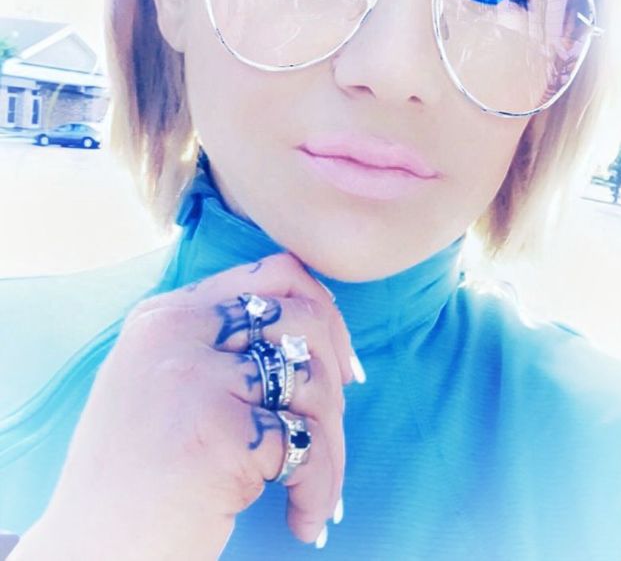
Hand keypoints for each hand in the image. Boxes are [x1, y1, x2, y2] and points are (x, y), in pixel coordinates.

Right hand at [18, 253, 355, 560]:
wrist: (94, 552)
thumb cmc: (138, 477)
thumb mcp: (163, 382)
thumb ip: (221, 343)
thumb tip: (319, 323)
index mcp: (166, 315)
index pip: (274, 274)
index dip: (323, 311)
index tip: (339, 362)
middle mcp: (176, 333)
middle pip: (303, 319)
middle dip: (335, 376)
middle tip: (330, 426)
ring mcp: (193, 378)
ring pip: (312, 380)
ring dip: (332, 441)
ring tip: (316, 487)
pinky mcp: (216, 432)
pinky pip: (306, 445)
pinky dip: (320, 487)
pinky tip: (302, 518)